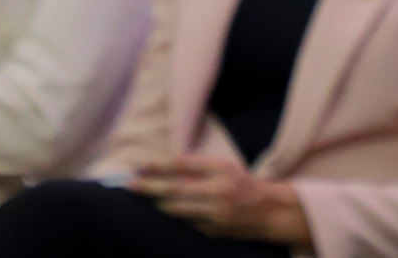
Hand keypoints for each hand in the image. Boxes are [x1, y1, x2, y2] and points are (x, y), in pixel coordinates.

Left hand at [132, 156, 306, 244]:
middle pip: (175, 190)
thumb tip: (161, 167)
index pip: (182, 166)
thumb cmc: (240, 184)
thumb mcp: (222, 167)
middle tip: (128, 185)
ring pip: (177, 210)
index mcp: (220, 171)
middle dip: (149, 188)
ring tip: (139, 196)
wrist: (269, 212)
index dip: (158, 166)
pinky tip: (161, 210)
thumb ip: (195, 167)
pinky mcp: (213, 232)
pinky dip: (174, 216)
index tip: (138, 166)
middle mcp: (217, 193)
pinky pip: (186, 223)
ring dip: (157, 204)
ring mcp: (215, 215)